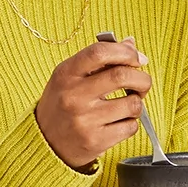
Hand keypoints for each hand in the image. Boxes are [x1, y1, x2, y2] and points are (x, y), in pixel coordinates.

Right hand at [35, 36, 152, 169]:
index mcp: (66, 74)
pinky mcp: (95, 141)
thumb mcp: (70, 76)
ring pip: (132, 104)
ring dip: (137, 103)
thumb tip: (131, 44)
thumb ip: (99, 59)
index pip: (100, 52)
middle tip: (142, 83)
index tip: (137, 58)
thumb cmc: (62, 104)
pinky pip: (130, 127)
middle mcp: (73, 96)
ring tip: (127, 105)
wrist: (45, 142)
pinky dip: (131, 123)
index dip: (126, 52)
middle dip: (142, 78)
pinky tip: (118, 122)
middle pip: (122, 76)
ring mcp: (84, 120)